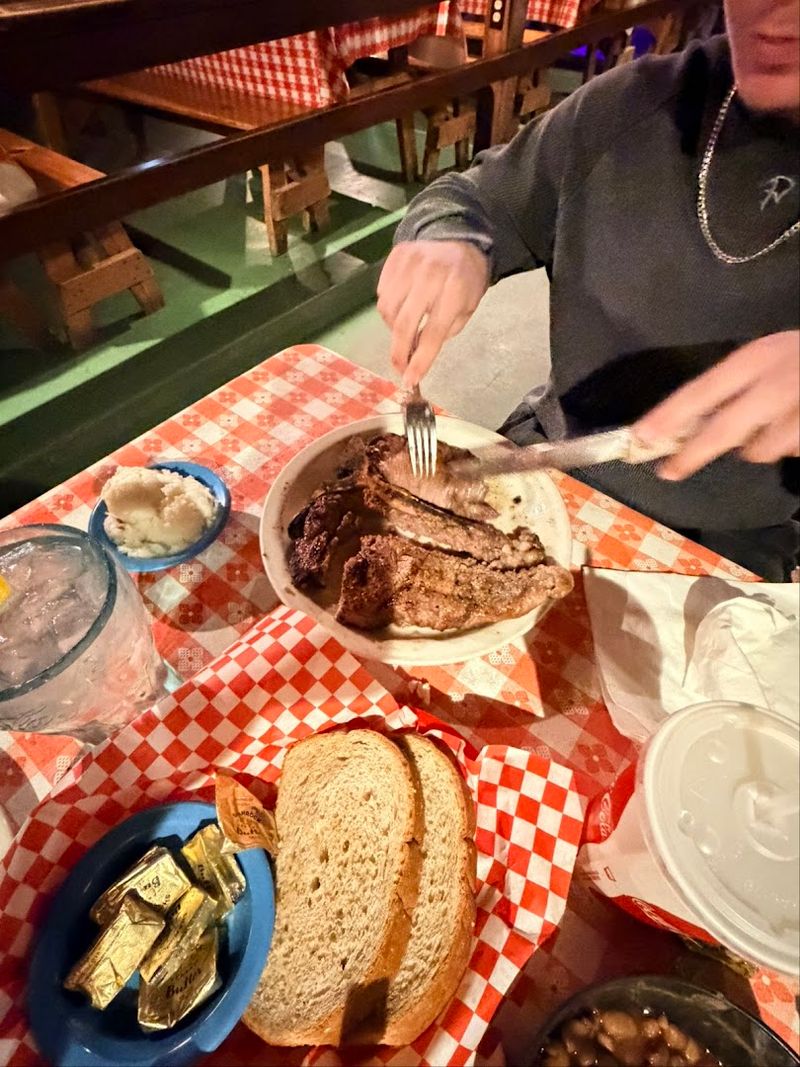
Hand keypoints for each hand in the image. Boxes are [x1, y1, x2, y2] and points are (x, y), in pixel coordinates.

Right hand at [377, 240, 489, 384]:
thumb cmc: (465, 280)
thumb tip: (418, 351)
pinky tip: (401, 308)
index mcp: (455, 291)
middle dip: (399, 352)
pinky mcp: (396, 257)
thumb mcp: (467, 308)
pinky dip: (388, 308)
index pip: (433, 333)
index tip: (411, 380)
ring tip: (404, 330)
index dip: (420, 360)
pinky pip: (382, 292)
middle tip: (399, 367)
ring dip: (393, 329)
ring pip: (388, 309)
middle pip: (405, 324)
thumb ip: (446, 330)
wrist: (458, 238)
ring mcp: (410, 264)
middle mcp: (430, 276)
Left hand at [635, 331, 799, 479]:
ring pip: (759, 451)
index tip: (640, 436)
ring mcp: (797, 414)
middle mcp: (776, 385)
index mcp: (759, 358)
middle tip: (668, 471)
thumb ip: (737, 384)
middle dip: (692, 455)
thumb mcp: (770, 355)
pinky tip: (797, 426)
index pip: (702, 390)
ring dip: (757, 447)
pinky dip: (789, 445)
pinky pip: (790, 451)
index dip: (669, 416)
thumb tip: (693, 423)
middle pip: (723, 430)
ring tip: (774, 426)